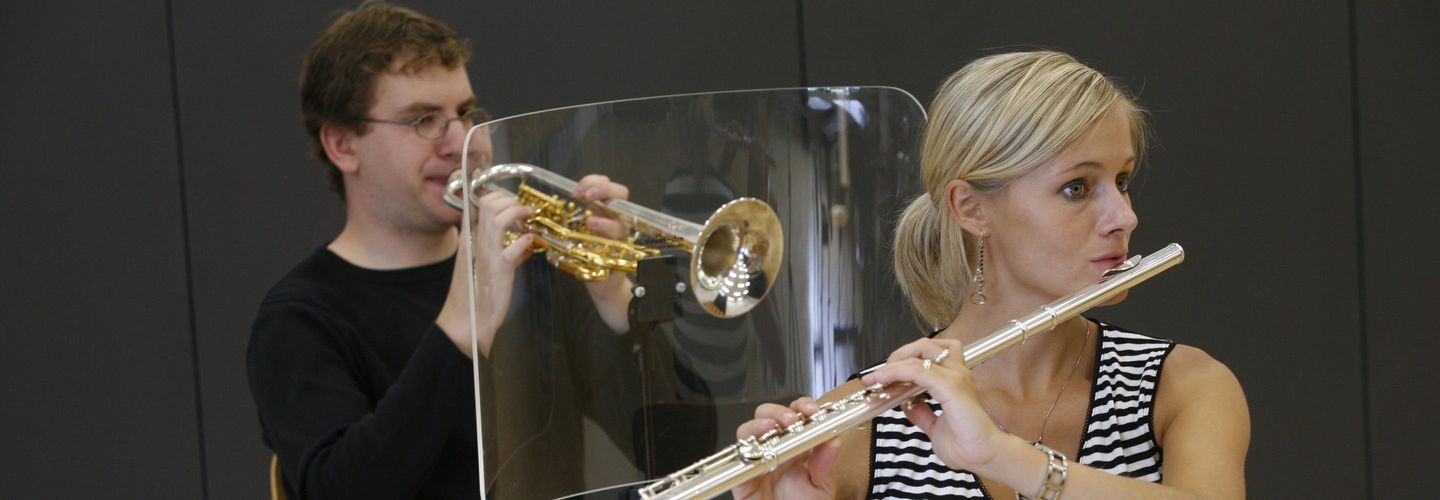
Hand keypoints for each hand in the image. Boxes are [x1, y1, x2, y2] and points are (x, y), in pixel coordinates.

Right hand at [435, 189, 534, 357]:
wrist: (467, 319)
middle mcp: (476, 241)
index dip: (498, 196)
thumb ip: (503, 250)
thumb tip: (524, 241)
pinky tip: (531, 243)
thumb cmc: (477, 293)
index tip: (514, 202)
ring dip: (517, 212)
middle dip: (510, 200)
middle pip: (489, 203)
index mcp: (470, 238)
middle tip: (524, 209)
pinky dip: (525, 241)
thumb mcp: (486, 265)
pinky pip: (512, 248)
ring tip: (528, 217)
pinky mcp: (499, 269)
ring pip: (498, 218)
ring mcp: (486, 253)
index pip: (479, 204)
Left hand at [571, 174, 633, 331]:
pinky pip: (617, 240)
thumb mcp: (573, 234)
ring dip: (604, 218)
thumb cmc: (587, 255)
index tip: (575, 190)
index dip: (592, 181)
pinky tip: (593, 233)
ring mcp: (620, 234)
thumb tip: (535, 217)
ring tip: (589, 221)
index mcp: (604, 209)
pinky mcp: (621, 251)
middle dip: (603, 189)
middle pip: (621, 193)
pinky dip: (605, 235)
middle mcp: (615, 218)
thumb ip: (562, 223)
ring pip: (621, 218)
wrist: (602, 283)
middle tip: (586, 195)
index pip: (605, 184)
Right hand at [730, 398, 843, 499]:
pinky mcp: (740, 476)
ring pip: (747, 431)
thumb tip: (833, 440)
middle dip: (777, 412)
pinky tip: (757, 451)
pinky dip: (744, 451)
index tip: (811, 411)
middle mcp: (774, 448)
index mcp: (796, 446)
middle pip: (767, 416)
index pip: (795, 414)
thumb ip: (825, 464)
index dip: (801, 407)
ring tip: (772, 428)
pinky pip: (737, 459)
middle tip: (790, 420)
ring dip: (758, 425)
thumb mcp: (821, 488)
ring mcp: (756, 459)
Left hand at [859, 337, 1007, 470]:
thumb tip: (906, 405)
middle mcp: (957, 372)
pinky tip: (883, 381)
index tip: (881, 378)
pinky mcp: (951, 386)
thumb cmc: (966, 444)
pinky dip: (897, 373)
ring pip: (921, 352)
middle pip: (925, 345)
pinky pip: (918, 371)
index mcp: (955, 379)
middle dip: (898, 355)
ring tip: (877, 377)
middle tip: (880, 375)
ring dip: (894, 363)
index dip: (903, 361)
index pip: (929, 355)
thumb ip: (921, 413)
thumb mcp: (934, 426)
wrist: (983, 456)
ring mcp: (955, 377)